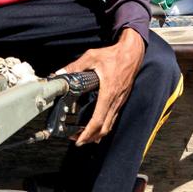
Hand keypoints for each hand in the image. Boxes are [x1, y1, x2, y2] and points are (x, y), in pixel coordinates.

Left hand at [61, 28, 145, 145]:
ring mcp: (120, 101)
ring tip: (85, 136)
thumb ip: (75, 66)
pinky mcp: (122, 99)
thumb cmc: (114, 55)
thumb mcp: (92, 57)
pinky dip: (105, 125)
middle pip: (105, 128)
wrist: (133, 52)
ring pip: (110, 124)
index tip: (79, 140)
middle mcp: (116, 100)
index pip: (98, 120)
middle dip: (91, 138)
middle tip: (78, 140)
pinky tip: (98, 125)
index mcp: (108, 93)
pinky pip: (114, 117)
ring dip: (98, 133)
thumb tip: (59, 73)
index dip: (88, 133)